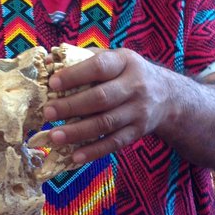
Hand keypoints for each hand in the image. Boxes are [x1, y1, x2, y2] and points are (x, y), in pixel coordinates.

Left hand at [41, 49, 171, 164]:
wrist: (167, 96)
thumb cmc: (127, 74)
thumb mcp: (114, 58)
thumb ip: (83, 58)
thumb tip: (47, 62)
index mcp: (125, 62)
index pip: (99, 67)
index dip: (75, 75)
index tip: (53, 83)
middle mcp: (135, 86)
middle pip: (101, 98)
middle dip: (71, 106)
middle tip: (47, 112)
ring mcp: (138, 111)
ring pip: (106, 123)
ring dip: (78, 132)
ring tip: (54, 136)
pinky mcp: (137, 132)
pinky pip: (114, 143)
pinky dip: (94, 151)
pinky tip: (75, 156)